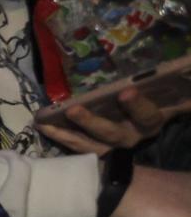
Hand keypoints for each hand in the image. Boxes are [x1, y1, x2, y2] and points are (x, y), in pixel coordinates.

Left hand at [37, 88, 183, 153]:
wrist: (152, 133)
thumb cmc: (163, 106)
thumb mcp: (176, 100)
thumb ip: (180, 95)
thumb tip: (185, 65)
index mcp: (153, 122)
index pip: (147, 116)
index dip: (137, 106)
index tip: (125, 92)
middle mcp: (132, 137)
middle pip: (111, 133)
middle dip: (91, 122)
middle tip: (73, 109)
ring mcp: (112, 148)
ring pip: (88, 144)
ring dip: (66, 133)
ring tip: (44, 121)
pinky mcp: (96, 151)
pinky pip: (76, 147)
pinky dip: (59, 136)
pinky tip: (41, 125)